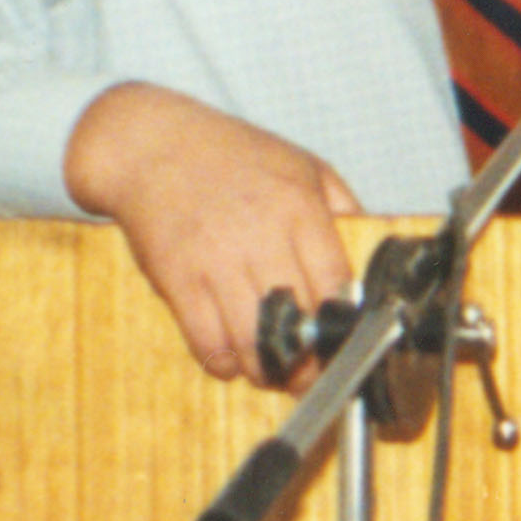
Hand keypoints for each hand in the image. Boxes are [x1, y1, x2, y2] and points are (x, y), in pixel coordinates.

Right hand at [62, 82, 362, 380]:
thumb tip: (366, 252)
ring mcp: (216, 261)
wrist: (153, 147)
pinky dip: (223, 362)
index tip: (344, 341)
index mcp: (299, 208)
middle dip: (308, 360)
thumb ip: (341, 208)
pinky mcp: (177, 280)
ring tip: (274, 374)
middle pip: (296, 319)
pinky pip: (206, 340)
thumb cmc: (233, 156)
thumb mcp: (304, 165)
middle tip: (311, 374)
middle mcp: (261, 237)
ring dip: (266, 371)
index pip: (335, 281)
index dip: (342, 321)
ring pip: (252, 340)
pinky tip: (232, 359)